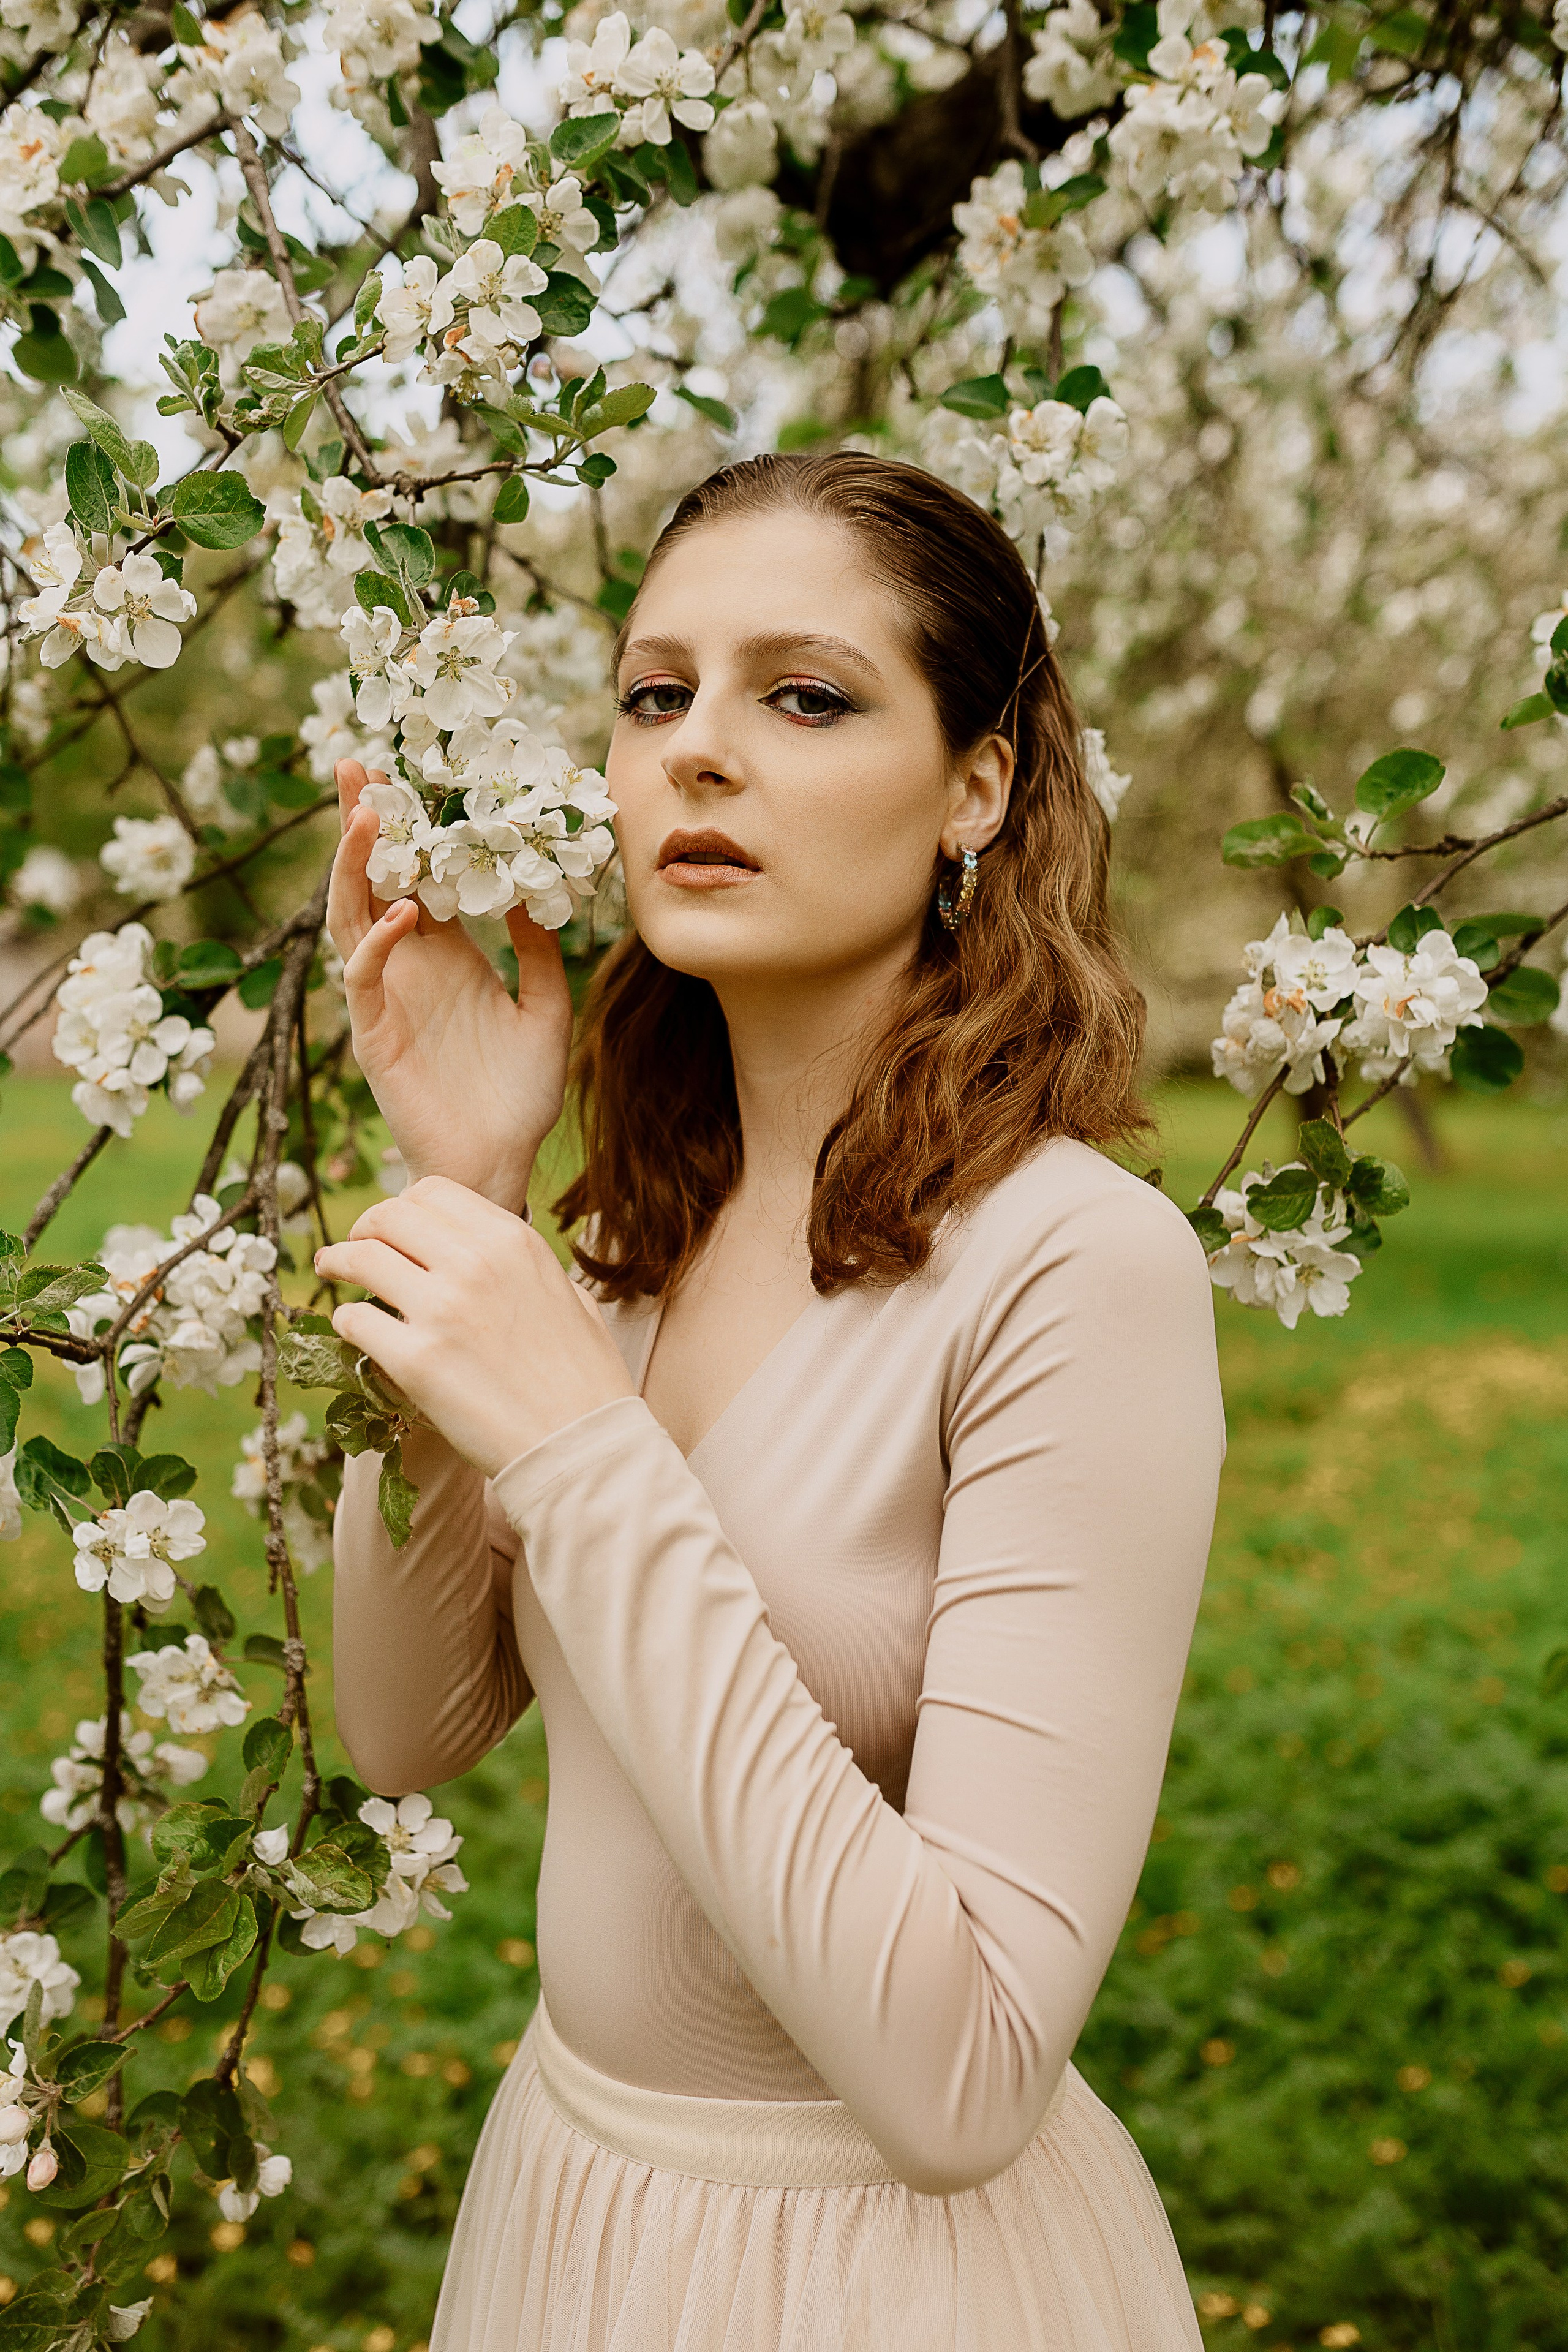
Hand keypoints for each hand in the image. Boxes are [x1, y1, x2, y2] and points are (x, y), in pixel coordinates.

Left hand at [315, 1178, 634, 1477]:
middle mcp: (475, 1264)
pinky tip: (352, 1328)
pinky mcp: (415, 1361)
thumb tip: (499, 1258)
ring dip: (338, 1260)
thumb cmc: (585, 1379)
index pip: (433, 1193)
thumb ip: (527, 1267)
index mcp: (513, 1242)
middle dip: (363, 1227)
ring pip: (361, 1258)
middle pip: (389, 1216)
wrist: (581, 1444)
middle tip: (353, 1247)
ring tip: (330, 1269)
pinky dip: (346, 1321)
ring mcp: (442, 1310)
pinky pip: (356, 1321)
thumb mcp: (570, 1297)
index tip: (393, 1228)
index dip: (404, 1207)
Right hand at [326, 760, 573, 1215]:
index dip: (412, 827)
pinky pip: (362, 980)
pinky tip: (405, 915)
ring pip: (352, 917)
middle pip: (373, 879)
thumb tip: (530, 888)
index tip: (414, 770)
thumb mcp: (547, 1008)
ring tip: (365, 815)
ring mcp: (385, 999)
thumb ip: (541, 951)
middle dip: (362, 823)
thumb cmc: (520, 1095)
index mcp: (447, 955)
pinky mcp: (374, 1036)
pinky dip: (378, 945)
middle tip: (357, 762)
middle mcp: (409, 967)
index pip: (419, 874)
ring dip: (354, 867)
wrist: (502, 1164)